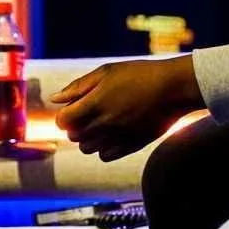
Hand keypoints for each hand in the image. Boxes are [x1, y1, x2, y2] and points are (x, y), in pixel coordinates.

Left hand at [50, 55, 204, 161]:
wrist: (173, 89)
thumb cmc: (139, 75)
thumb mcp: (106, 72)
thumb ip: (78, 87)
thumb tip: (55, 99)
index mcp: (94, 104)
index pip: (63, 121)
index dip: (63, 115)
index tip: (72, 109)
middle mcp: (103, 124)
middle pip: (73, 136)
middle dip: (74, 126)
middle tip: (86, 114)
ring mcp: (117, 137)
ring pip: (87, 149)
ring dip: (87, 138)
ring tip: (98, 124)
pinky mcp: (131, 145)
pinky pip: (106, 156)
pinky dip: (103, 148)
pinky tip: (111, 134)